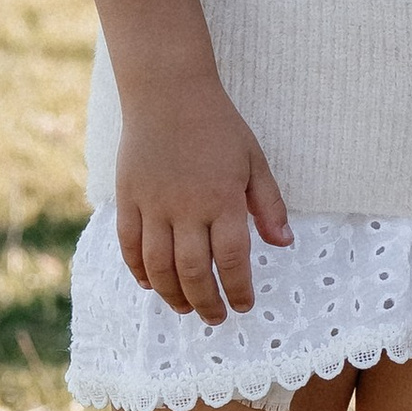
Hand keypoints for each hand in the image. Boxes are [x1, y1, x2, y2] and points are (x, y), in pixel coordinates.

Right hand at [115, 75, 290, 321]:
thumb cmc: (218, 126)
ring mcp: (153, 205)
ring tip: (185, 308)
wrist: (168, 93)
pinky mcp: (128, 199)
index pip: (233, 259)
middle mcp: (187, 208)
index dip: (239, 289)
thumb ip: (269, 205)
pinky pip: (129, 246)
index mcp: (223, 199)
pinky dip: (139, 271)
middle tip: (215, 317)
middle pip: (194, 272)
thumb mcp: (254, 161)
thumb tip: (284, 244)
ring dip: (172, 295)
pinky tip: (151, 284)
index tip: (244, 305)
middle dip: (206, 302)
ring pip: (159, 267)